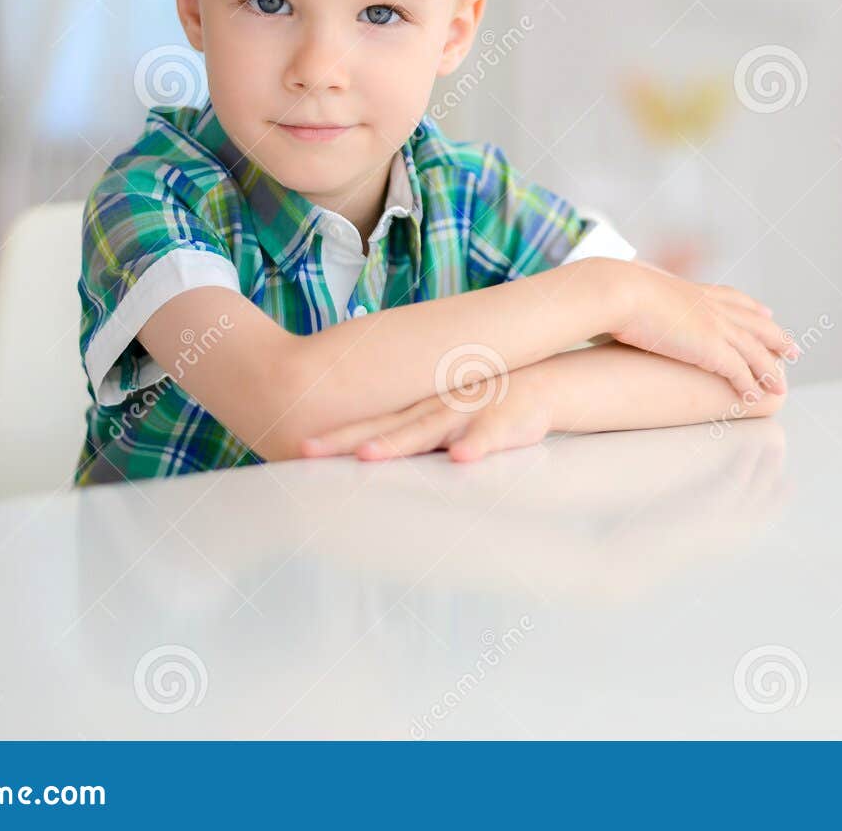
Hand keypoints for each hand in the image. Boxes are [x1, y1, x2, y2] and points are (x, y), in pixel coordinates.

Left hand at [298, 369, 554, 462]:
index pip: (369, 424)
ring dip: (398, 442)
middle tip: (307, 452)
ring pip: (428, 430)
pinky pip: (488, 436)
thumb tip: (371, 454)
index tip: (297, 450)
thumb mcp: (445, 415)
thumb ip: (412, 431)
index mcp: (419, 410)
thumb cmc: (486, 405)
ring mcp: (466, 414)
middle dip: (346, 441)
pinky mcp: (502, 423)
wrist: (544, 384)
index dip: (334, 437)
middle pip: (385, 428)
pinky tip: (461, 458)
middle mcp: (434, 410)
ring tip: (368, 455)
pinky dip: (475, 445)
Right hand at [610, 263, 795, 398]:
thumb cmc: (615, 289)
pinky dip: (750, 385)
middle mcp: (711, 306)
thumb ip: (642, 294)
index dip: (753, 308)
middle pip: (755, 323)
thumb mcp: (634, 288)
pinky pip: (740, 371)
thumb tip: (627, 296)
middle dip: (776, 337)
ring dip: (771, 368)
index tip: (767, 315)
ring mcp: (715, 327)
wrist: (620, 290)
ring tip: (783, 383)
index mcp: (694, 291)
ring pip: (755, 350)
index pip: (734, 298)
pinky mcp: (711, 348)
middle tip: (793, 349)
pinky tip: (756, 396)